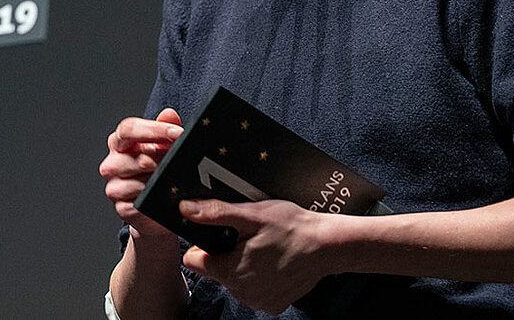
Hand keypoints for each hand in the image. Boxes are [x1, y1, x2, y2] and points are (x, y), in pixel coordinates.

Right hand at [99, 108, 183, 238]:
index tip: (178, 133)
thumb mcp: (164, 144)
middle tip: (182, 161)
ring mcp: (114, 187)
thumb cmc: (159, 167)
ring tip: (175, 180)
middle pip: (137, 158)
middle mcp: (112, 163)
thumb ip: (166, 127)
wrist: (158, 203)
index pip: (129, 129)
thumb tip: (169, 113)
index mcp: (119, 142)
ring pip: (139, 183)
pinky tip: (166, 196)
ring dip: (160, 182)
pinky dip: (155, 199)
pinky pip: (139, 203)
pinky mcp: (121, 208)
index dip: (154, 130)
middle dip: (164, 160)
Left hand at [180, 199, 341, 313]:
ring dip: (243, 264)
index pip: (195, 260)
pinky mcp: (274, 304)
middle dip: (227, 252)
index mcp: (230, 271)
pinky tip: (274, 261)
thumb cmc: (293, 228)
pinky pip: (254, 290)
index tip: (222, 233)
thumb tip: (185, 209)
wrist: (329, 246)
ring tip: (264, 247)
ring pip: (235, 280)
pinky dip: (260, 276)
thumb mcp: (252, 214)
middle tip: (249, 236)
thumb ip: (216, 213)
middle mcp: (241, 292)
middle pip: (216, 270)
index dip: (204, 244)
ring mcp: (258, 301)